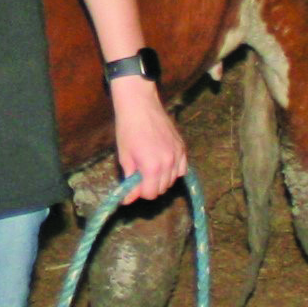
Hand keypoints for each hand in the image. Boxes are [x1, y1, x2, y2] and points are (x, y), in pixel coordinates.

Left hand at [109, 77, 187, 201]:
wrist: (140, 105)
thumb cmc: (128, 130)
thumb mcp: (124, 157)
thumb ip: (130, 180)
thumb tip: (128, 200)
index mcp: (152, 167)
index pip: (150, 194)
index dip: (139, 191)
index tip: (133, 184)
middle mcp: (168, 163)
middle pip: (161, 189)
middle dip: (149, 186)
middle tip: (139, 175)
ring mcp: (178, 155)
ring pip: (172, 180)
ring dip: (161, 179)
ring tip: (150, 166)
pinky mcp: (182, 147)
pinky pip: (182, 169)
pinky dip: (174, 170)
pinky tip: (163, 163)